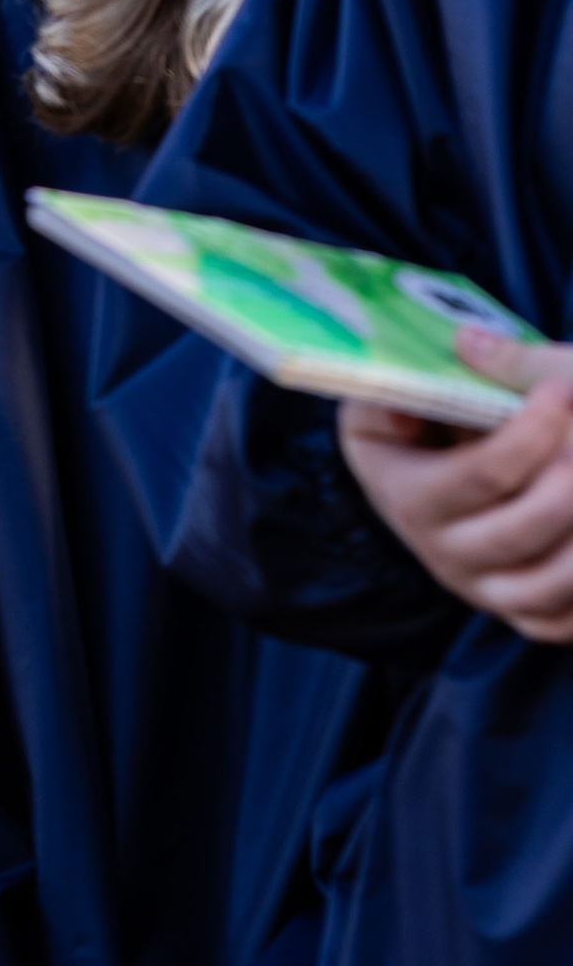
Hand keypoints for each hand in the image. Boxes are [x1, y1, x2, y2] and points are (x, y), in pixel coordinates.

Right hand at [337, 327, 572, 639]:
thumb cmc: (457, 415)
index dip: (528, 435)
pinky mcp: (523, 612)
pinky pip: (560, 620)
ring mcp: (484, 588)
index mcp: (408, 493)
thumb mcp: (452, 384)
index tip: (562, 392)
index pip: (477, 476)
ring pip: (545, 587)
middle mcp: (440, 550)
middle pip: (519, 532)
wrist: (470, 464)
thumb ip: (477, 367)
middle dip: (570, 485)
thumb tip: (467, 344)